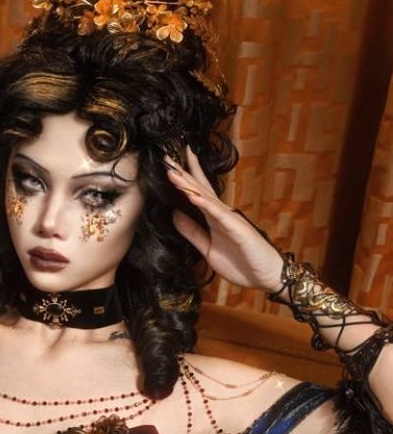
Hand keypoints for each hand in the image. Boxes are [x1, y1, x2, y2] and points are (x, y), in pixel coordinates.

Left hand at [165, 147, 284, 292]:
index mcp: (214, 218)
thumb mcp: (208, 249)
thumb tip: (174, 215)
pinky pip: (218, 214)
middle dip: (183, 172)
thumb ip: (192, 232)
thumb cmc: (242, 264)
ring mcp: (230, 219)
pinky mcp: (237, 229)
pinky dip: (205, 204)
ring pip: (206, 197)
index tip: (169, 163)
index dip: (184, 178)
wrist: (267, 277)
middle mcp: (221, 214)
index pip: (196, 193)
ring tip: (173, 171)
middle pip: (199, 188)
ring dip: (189, 184)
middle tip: (166, 155)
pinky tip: (192, 196)